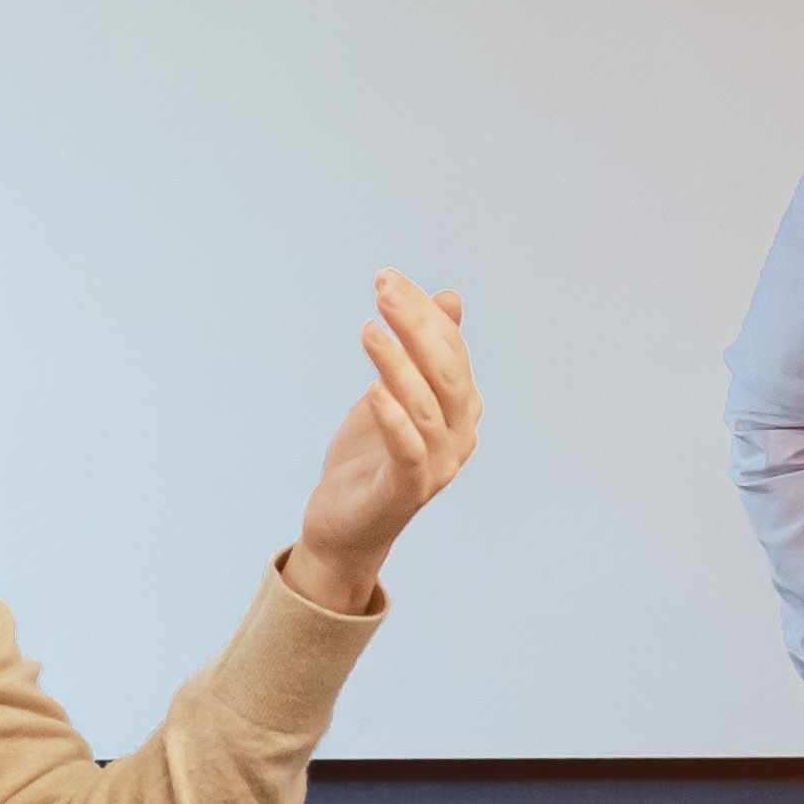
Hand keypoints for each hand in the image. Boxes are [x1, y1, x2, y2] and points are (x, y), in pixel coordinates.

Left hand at [278, 273, 480, 615]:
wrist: (343, 525)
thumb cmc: (368, 456)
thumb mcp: (392, 392)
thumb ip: (421, 351)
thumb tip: (450, 297)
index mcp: (460, 407)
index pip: (451, 348)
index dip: (423, 311)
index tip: (387, 278)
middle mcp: (459, 435)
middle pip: (445, 370)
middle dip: (416, 325)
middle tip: (383, 289)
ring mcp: (438, 466)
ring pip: (426, 406)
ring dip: (398, 363)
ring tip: (369, 329)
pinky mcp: (406, 491)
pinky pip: (408, 451)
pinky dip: (393, 419)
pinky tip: (371, 390)